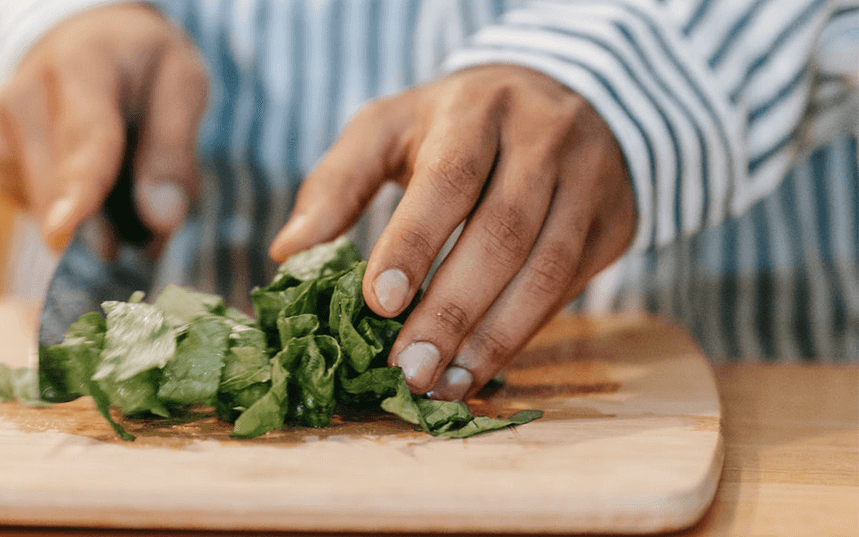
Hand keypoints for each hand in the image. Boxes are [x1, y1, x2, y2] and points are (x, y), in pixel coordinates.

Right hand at [0, 4, 207, 253]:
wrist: (81, 36)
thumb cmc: (139, 62)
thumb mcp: (181, 82)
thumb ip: (174, 149)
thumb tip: (160, 219)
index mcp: (82, 63)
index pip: (85, 134)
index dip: (78, 186)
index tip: (66, 228)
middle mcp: (26, 94)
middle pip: (57, 186)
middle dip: (106, 226)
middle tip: (151, 233)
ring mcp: (1, 128)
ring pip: (47, 208)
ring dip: (94, 218)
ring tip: (123, 172)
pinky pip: (37, 208)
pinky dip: (70, 208)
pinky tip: (89, 174)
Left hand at [270, 65, 636, 399]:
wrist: (559, 95)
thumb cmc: (451, 125)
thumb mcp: (387, 130)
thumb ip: (336, 184)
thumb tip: (288, 252)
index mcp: (478, 109)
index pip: (450, 179)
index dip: (415, 243)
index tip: (379, 303)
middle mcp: (545, 137)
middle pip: (504, 232)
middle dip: (453, 309)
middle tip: (407, 368)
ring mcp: (590, 180)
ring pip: (547, 270)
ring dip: (492, 338)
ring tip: (442, 384)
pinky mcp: (614, 221)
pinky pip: (570, 288)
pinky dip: (521, 336)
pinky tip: (476, 370)